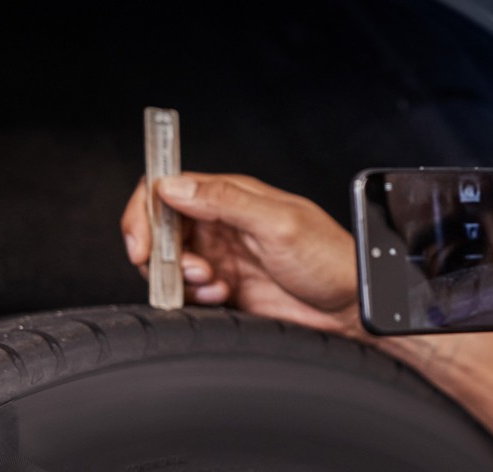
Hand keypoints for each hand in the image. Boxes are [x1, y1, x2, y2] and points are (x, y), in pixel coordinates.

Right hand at [120, 172, 365, 338]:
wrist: (350, 307)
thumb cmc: (329, 259)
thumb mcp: (279, 223)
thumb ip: (225, 201)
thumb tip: (174, 185)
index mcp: (231, 195)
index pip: (167, 188)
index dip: (145, 212)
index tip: (142, 243)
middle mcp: (221, 221)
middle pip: (159, 228)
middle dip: (161, 253)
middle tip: (193, 270)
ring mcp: (221, 255)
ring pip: (168, 263)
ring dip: (180, 278)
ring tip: (215, 284)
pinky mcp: (223, 287)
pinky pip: (186, 291)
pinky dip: (194, 297)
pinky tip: (223, 297)